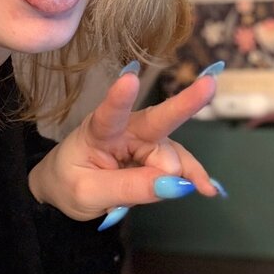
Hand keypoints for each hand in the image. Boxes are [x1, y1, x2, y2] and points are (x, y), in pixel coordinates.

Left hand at [27, 64, 225, 221]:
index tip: (130, 80)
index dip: (120, 97)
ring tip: (198, 189)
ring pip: (171, 152)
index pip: (109, 114)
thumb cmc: (69, 182)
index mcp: (98, 131)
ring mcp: (144, 139)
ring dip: (184, 169)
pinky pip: (179, 164)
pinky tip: (208, 188)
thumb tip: (173, 183)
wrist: (63, 186)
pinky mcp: (155, 152)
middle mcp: (125, 128)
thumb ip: (129, 188)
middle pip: (157, 118)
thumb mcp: (88, 194)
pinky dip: (192, 175)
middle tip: (210, 84)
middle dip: (184, 102)